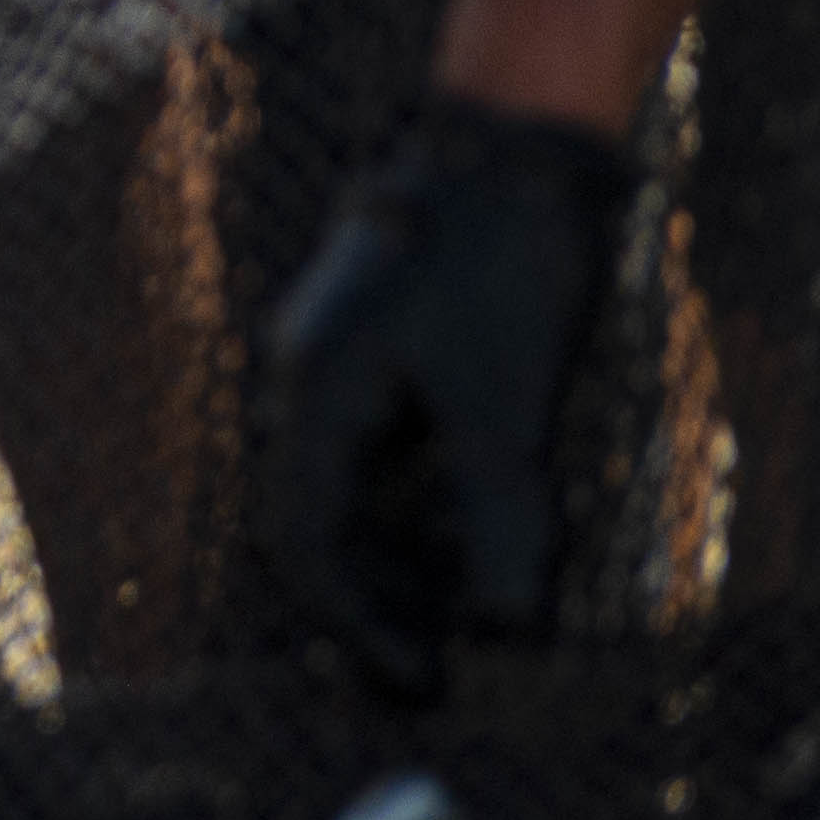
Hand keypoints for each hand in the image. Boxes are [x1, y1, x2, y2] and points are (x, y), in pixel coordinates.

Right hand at [269, 93, 635, 702]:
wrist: (511, 137)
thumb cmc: (501, 263)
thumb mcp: (507, 408)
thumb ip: (499, 525)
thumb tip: (507, 631)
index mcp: (318, 390)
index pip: (308, 539)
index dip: (361, 625)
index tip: (424, 682)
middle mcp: (311, 372)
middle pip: (320, 515)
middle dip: (376, 599)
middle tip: (436, 665)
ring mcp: (344, 347)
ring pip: (353, 480)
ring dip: (402, 554)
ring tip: (467, 609)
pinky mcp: (387, 331)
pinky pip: (383, 441)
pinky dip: (422, 501)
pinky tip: (482, 524)